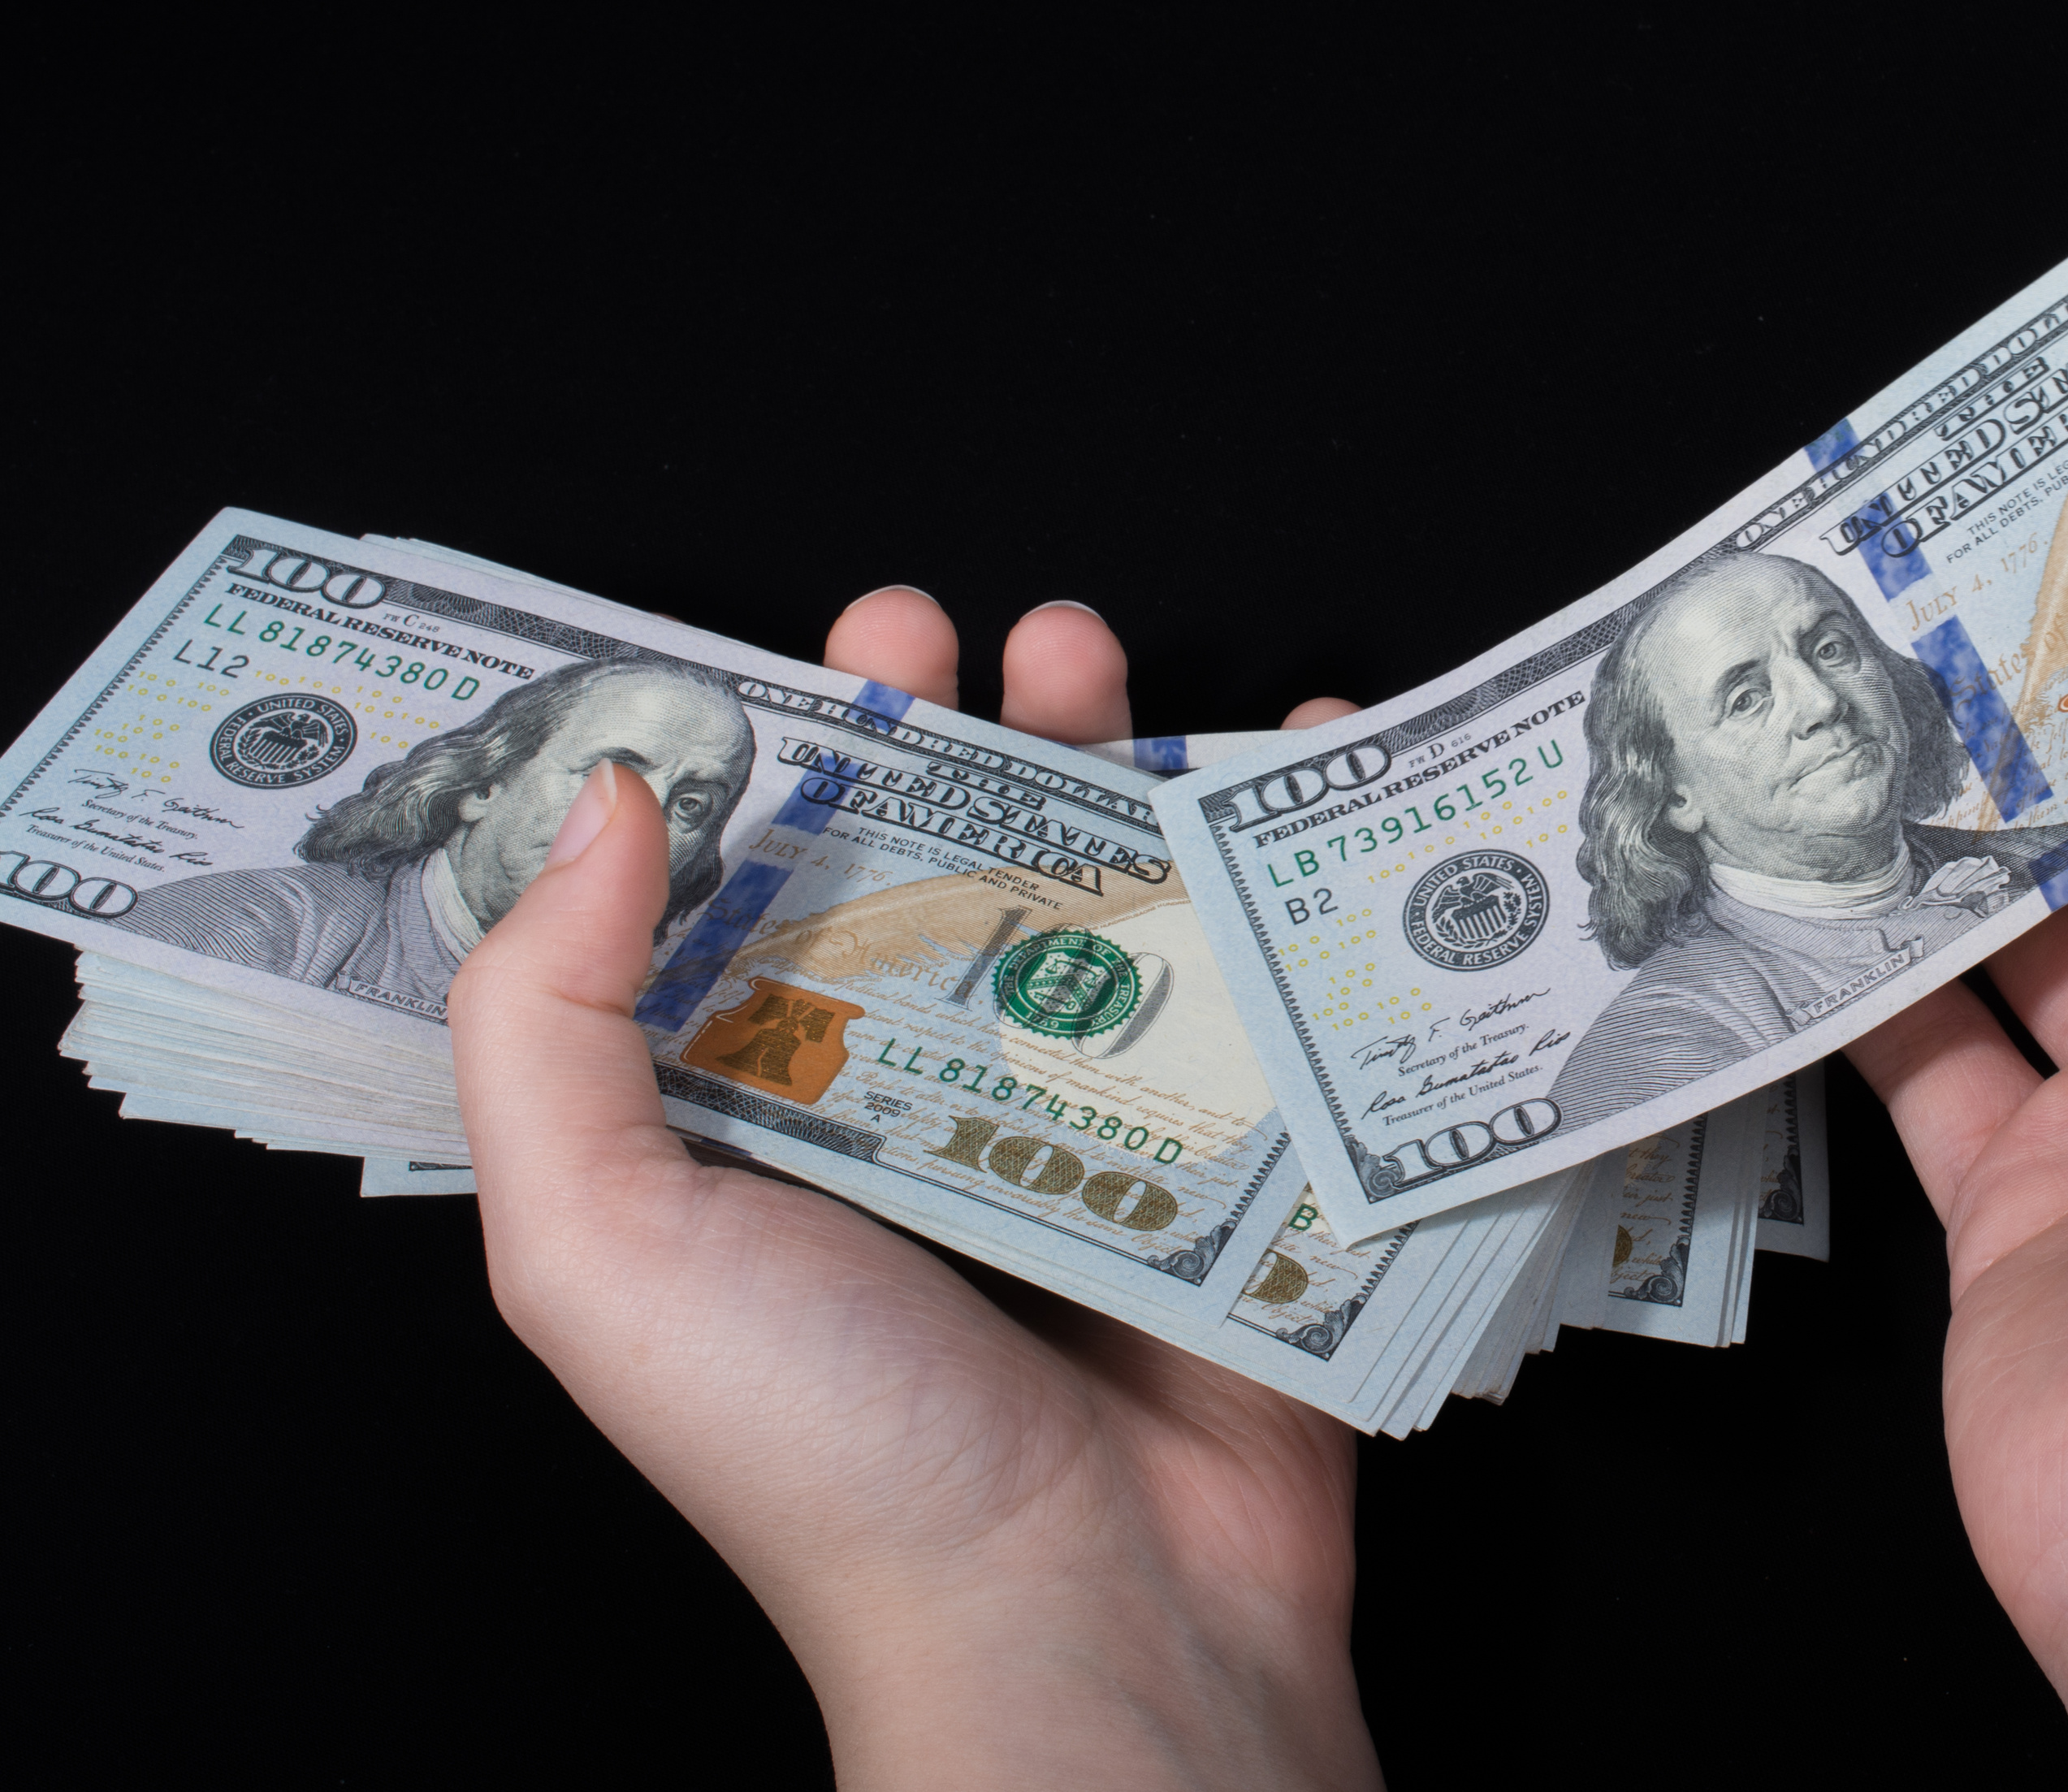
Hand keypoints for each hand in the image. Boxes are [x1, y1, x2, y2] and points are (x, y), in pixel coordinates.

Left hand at [450, 593, 1382, 1791]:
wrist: (1091, 1627)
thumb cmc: (830, 1452)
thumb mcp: (601, 1247)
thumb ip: (547, 1021)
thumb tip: (606, 799)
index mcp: (771, 1121)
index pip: (769, 894)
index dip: (792, 755)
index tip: (828, 652)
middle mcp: (933, 1110)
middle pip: (954, 870)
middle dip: (969, 729)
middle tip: (986, 636)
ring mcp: (1106, 1128)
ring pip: (1117, 901)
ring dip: (1123, 762)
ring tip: (1110, 665)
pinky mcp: (1253, 1160)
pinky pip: (1284, 982)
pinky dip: (1311, 867)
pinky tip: (1325, 768)